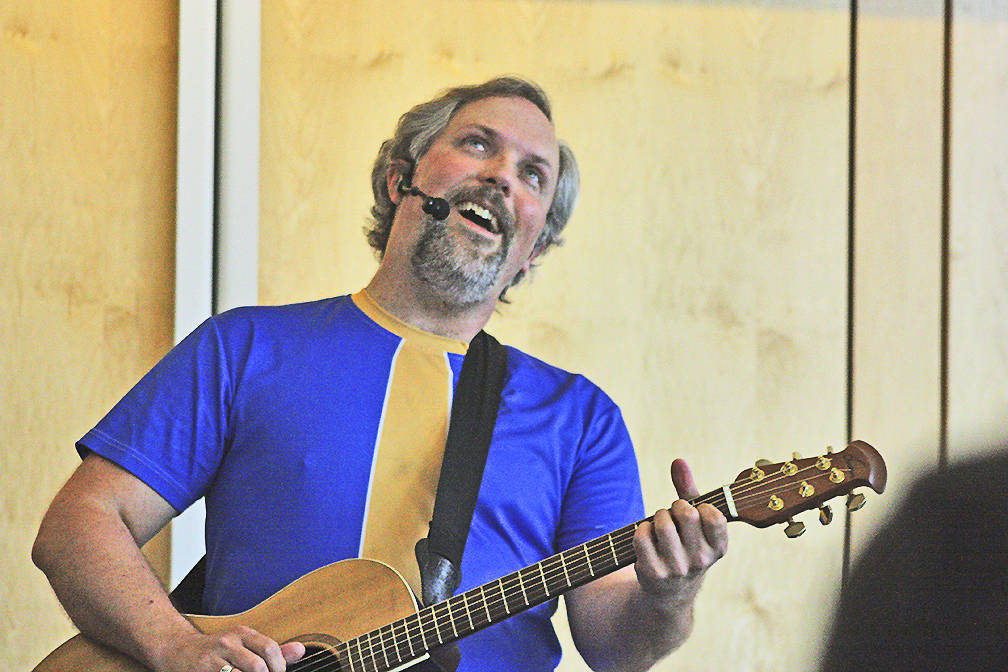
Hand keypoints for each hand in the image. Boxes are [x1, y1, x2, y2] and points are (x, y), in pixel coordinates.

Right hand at [159, 627, 304, 671]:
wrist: (177, 650)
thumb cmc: (217, 650)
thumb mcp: (244, 644)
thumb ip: (273, 650)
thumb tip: (301, 650)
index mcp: (241, 634)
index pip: (269, 649)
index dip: (279, 667)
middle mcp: (227, 644)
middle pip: (257, 667)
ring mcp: (212, 661)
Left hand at [632, 458, 727, 608]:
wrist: (670, 592)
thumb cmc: (685, 545)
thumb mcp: (695, 521)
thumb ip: (689, 489)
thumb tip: (678, 460)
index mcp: (718, 548)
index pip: (714, 515)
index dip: (701, 506)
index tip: (697, 512)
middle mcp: (701, 561)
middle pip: (686, 513)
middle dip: (675, 507)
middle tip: (674, 516)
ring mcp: (677, 569)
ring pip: (662, 523)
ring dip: (657, 517)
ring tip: (660, 525)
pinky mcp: (653, 573)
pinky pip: (642, 536)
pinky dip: (641, 530)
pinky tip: (647, 537)